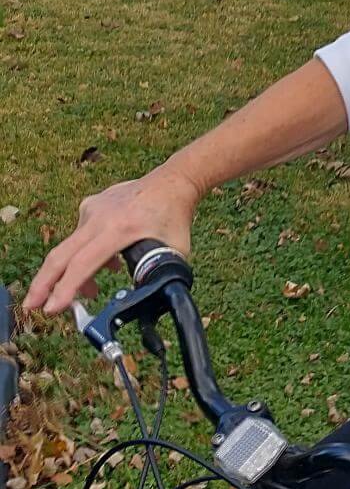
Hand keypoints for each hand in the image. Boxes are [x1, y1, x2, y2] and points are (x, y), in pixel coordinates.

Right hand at [25, 166, 200, 315]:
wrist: (172, 181)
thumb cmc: (175, 215)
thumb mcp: (176, 252)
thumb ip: (161, 277)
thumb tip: (152, 302)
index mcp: (120, 229)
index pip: (84, 263)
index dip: (66, 288)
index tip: (52, 307)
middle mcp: (99, 218)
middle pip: (61, 255)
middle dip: (44, 284)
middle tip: (33, 305)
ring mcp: (92, 210)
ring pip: (71, 249)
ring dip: (74, 274)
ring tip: (91, 291)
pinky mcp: (90, 207)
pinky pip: (81, 237)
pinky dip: (86, 255)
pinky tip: (106, 263)